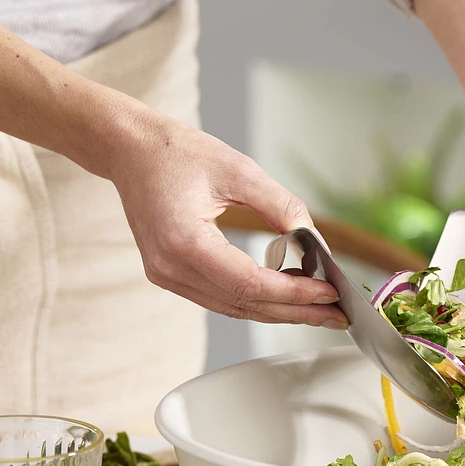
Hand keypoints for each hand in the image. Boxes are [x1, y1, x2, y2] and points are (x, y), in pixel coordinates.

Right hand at [108, 114, 346, 326]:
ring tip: (319, 311)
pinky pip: (221, 299)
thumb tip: (316, 241)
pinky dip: (256, 301)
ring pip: (235, 308)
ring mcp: (167, 276)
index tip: (328, 292)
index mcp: (183, 240)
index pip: (250, 283)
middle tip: (336, 315)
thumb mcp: (238, 168)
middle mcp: (170, 267)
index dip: (294, 293)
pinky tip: (286, 299)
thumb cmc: (176, 153)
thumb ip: (281, 206)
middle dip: (296, 312)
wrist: (129, 150)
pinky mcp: (170, 276)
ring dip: (279, 312)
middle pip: (245, 304)